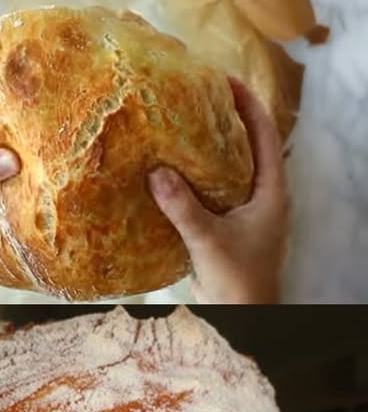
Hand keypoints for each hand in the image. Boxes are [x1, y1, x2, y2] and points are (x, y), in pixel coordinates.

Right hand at [149, 78, 288, 304]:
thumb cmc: (238, 280)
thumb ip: (183, 208)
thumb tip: (155, 173)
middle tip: (195, 99)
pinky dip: (194, 181)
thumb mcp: (209, 240)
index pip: (265, 134)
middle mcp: (261, 196)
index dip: (247, 104)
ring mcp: (244, 212)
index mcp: (271, 191)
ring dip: (206, 151)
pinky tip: (170, 175)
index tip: (224, 80)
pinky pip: (211, 194)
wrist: (240, 316)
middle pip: (246, 146)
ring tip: (178, 129)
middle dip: (224, 121)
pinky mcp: (227, 227)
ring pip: (227, 171)